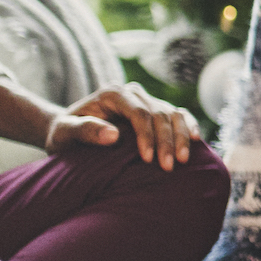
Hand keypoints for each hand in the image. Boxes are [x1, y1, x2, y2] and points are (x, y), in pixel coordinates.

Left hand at [48, 82, 201, 170]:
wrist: (69, 133)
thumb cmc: (64, 136)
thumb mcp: (64, 133)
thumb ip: (84, 130)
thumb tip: (113, 135)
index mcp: (112, 93)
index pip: (138, 112)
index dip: (147, 135)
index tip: (148, 159)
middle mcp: (132, 93)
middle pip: (159, 114)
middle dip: (166, 141)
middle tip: (168, 167)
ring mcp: (146, 101)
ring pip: (173, 114)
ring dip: (181, 137)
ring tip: (183, 161)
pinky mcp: (155, 111)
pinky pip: (178, 115)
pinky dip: (188, 127)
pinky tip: (195, 140)